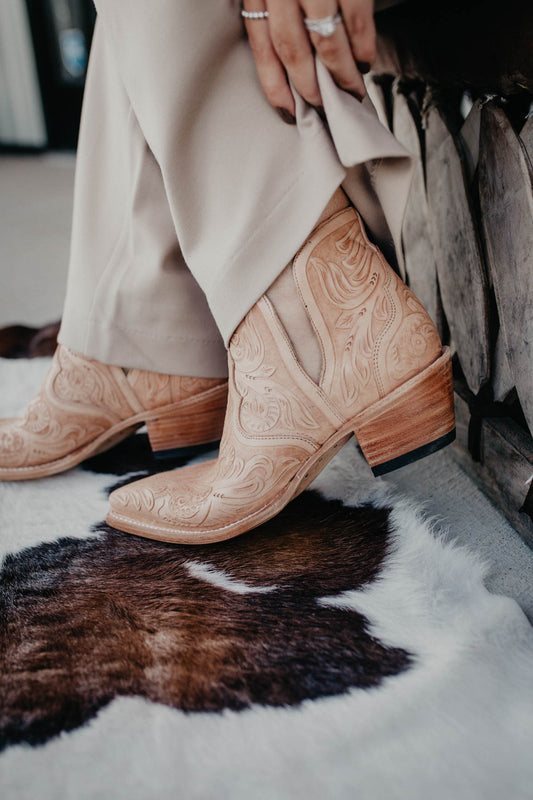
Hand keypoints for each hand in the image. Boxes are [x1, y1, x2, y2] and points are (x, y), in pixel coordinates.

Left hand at [242, 0, 375, 117]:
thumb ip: (274, 14)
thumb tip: (289, 65)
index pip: (262, 47)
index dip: (274, 86)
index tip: (287, 113)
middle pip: (293, 51)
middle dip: (309, 88)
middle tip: (324, 108)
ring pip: (328, 44)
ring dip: (341, 76)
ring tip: (352, 92)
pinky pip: (357, 22)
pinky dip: (363, 48)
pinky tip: (364, 61)